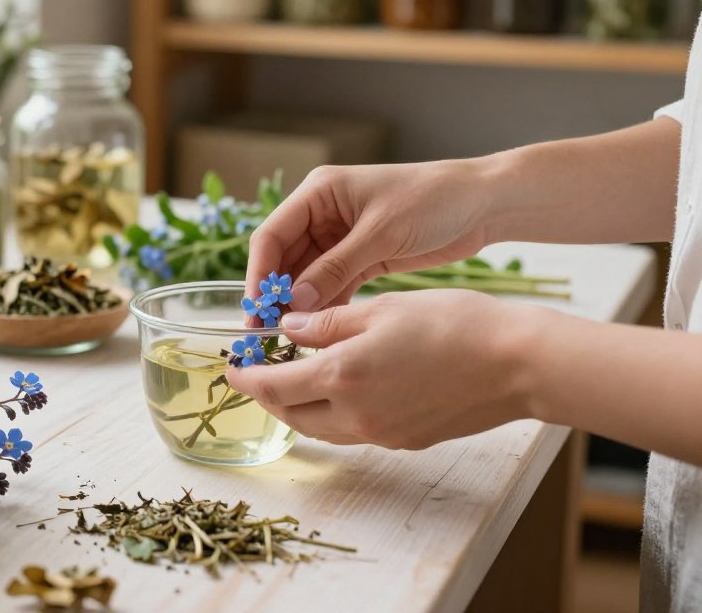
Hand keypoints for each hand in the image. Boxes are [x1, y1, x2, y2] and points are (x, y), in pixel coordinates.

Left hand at [225, 290, 538, 449]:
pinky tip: (342, 386)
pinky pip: (354, 431)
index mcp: (343, 376)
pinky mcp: (406, 440)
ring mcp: (382, 433)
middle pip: (292, 415)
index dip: (246, 378)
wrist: (519, 364)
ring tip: (295, 377)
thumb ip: (327, 323)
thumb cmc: (455, 324)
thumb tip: (288, 329)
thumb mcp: (381, 309)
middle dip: (268, 395)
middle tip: (259, 370)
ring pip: (321, 427)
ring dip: (300, 406)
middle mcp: (356, 414)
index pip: (273, 388)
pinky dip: (334, 412)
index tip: (231, 367)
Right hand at [247, 162, 493, 310]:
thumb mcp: (381, 233)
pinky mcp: (361, 256)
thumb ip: (336, 268)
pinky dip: (326, 307)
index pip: (271, 235)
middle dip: (276, 295)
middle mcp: (322, 213)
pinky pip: (332, 285)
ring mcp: (340, 237)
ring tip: (291, 340)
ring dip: (299, 305)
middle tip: (267, 334)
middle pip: (284, 258)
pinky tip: (321, 333)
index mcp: (319, 193)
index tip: (255, 311)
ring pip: (306, 276)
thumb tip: (295, 304)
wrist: (484, 204)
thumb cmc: (433, 201)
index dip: (259, 275)